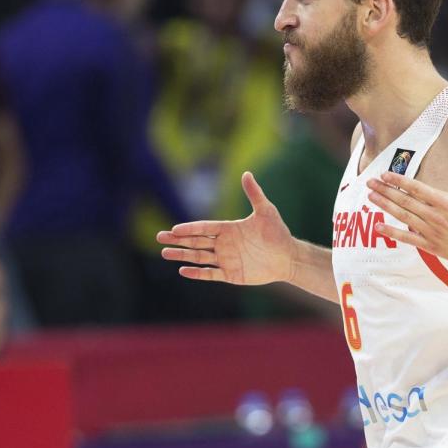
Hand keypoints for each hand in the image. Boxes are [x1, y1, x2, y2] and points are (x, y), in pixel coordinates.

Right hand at [157, 172, 294, 284]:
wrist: (288, 257)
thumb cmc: (278, 233)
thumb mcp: (266, 211)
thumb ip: (254, 193)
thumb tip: (246, 173)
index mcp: (228, 229)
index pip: (204, 228)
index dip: (189, 229)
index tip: (174, 229)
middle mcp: (224, 244)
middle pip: (196, 242)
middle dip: (178, 240)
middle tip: (159, 238)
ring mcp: (226, 259)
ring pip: (199, 257)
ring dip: (182, 255)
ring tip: (165, 253)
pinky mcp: (231, 274)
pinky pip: (210, 274)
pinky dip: (197, 273)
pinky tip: (183, 270)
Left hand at [366, 154, 447, 265]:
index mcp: (446, 202)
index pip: (417, 188)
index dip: (398, 181)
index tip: (384, 174)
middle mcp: (436, 216)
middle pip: (405, 201)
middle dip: (385, 190)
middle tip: (369, 182)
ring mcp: (432, 232)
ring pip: (403, 217)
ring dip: (385, 206)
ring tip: (371, 197)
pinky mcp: (432, 246)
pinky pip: (408, 239)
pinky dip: (392, 233)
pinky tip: (378, 227)